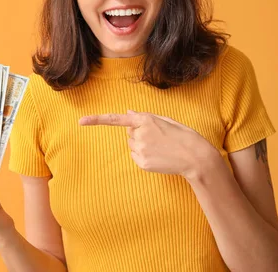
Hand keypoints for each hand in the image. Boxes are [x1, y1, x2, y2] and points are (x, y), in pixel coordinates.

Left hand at [79, 110, 216, 178]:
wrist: (196, 157)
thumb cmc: (183, 136)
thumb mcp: (166, 120)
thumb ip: (144, 117)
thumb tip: (128, 113)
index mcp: (145, 119)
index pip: (116, 119)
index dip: (96, 120)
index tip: (81, 121)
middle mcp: (139, 134)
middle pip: (129, 133)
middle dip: (139, 133)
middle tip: (159, 137)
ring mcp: (140, 149)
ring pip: (132, 145)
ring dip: (142, 144)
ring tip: (161, 147)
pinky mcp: (142, 163)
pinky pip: (136, 156)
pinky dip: (144, 156)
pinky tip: (159, 156)